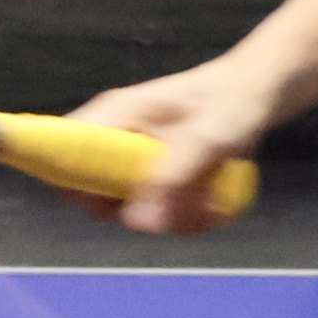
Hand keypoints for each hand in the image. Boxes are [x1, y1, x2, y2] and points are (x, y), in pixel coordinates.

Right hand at [69, 62, 274, 236]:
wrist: (256, 93)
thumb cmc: (231, 103)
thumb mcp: (207, 139)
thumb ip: (173, 179)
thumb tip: (138, 224)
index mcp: (117, 114)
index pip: (61, 148)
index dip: (68, 181)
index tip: (107, 206)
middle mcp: (117, 136)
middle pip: (90, 192)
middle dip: (131, 211)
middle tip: (175, 208)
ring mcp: (134, 156)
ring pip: (126, 207)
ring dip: (165, 217)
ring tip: (205, 204)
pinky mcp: (153, 173)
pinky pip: (151, 208)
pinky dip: (180, 215)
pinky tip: (209, 205)